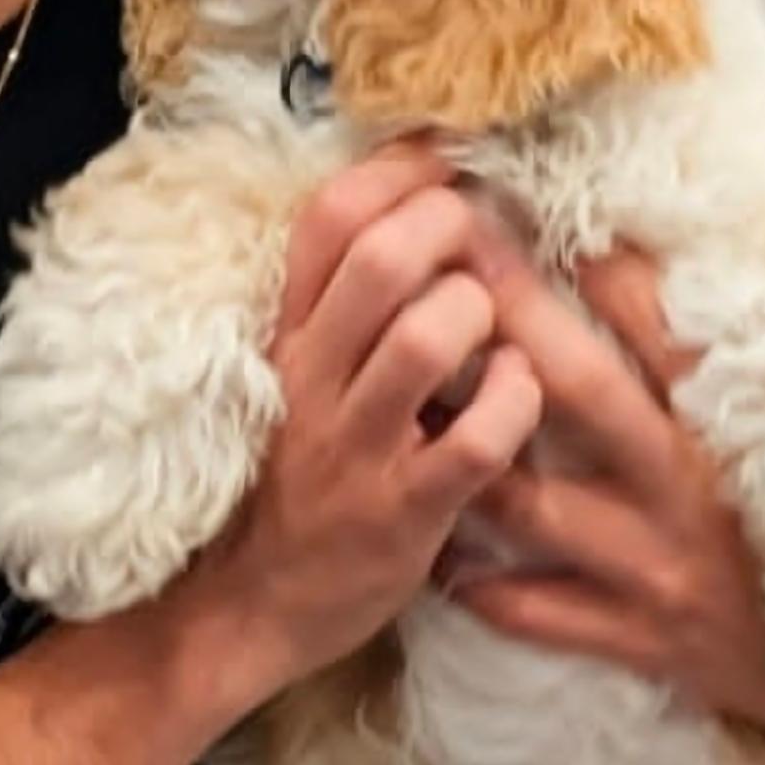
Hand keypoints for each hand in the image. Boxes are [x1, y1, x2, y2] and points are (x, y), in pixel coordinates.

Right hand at [175, 145, 540, 723]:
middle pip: (380, 259)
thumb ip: (344, 302)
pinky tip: (515, 398)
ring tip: (495, 333)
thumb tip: (415, 204)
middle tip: (480, 244)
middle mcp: (315, 379)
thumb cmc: (298, 477)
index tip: (447, 158)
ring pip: (425, 338)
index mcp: (290, 335)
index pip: (328, 217)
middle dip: (449, 226)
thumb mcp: (298, 374)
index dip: (397, 168)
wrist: (248, 606)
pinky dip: (514, 403)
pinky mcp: (403, 513)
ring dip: (481, 314)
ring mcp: (357, 447)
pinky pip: (474, 440)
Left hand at [444, 245, 764, 764]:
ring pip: (532, 506)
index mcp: (717, 426)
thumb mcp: (738, 429)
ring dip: (458, 458)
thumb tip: (606, 257)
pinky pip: (531, 612)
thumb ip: (677, 350)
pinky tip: (424, 546)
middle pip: (578, 394)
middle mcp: (681, 489)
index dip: (581, 276)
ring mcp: (651, 568)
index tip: (500, 223)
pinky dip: (472, 584)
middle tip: (426, 284)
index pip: (653, 329)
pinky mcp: (632, 640)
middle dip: (500, 332)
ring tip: (392, 410)